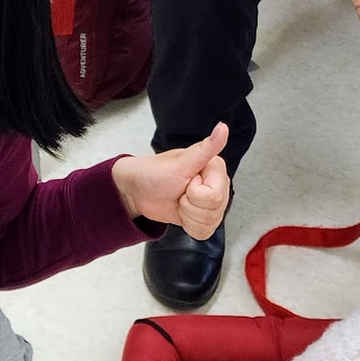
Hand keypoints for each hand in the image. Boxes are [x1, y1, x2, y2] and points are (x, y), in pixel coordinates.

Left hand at [111, 123, 230, 240]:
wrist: (137, 191)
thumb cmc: (154, 173)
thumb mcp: (180, 163)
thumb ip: (205, 148)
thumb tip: (222, 128)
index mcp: (215, 169)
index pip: (216, 196)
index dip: (195, 194)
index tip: (186, 183)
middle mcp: (216, 185)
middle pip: (215, 211)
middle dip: (191, 206)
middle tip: (181, 192)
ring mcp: (210, 203)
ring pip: (210, 223)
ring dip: (188, 216)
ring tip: (180, 200)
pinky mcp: (202, 217)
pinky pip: (205, 232)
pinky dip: (190, 226)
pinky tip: (182, 213)